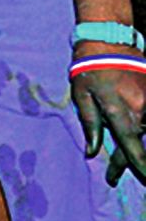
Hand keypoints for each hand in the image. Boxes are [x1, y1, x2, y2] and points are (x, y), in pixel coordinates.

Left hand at [72, 45, 145, 186]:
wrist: (109, 41)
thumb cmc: (89, 68)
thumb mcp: (82, 95)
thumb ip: (90, 124)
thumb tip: (92, 152)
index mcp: (120, 110)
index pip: (131, 146)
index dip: (134, 167)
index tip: (131, 179)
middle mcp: (141, 109)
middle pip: (138, 142)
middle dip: (128, 162)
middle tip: (113, 176)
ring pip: (143, 130)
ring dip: (134, 143)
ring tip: (120, 158)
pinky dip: (140, 127)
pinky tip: (133, 133)